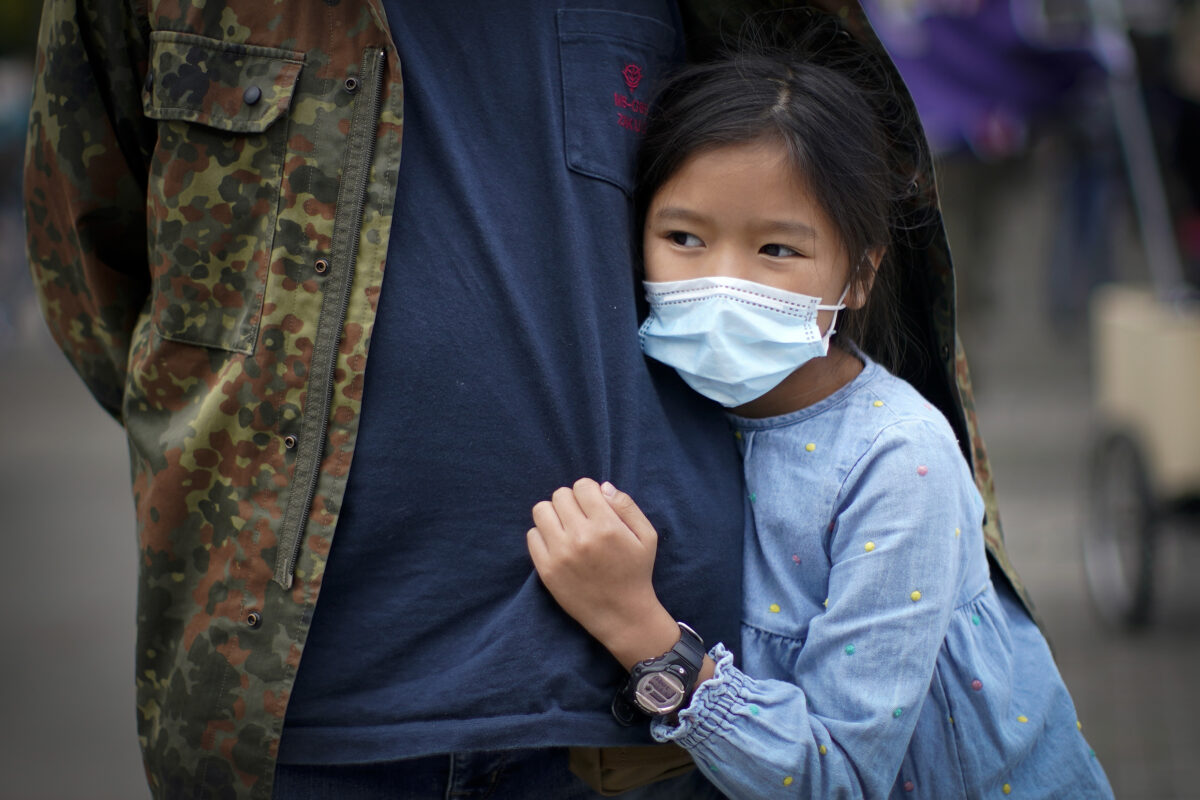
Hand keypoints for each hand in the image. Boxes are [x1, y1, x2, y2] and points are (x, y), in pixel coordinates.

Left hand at [527, 478, 680, 668]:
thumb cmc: (636, 572)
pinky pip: (532, 535)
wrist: (621, 614)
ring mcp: (560, 554)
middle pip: (560, 495)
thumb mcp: (646, 536)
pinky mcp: (546, 570)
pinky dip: (543, 535)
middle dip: (571, 502)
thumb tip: (601, 486)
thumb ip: (626, 506)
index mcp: (606, 526)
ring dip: (554, 514)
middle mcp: (580, 537)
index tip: (594, 506)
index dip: (589, 492)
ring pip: (541, 510)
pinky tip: (558, 544)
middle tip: (581, 518)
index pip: (582, 486)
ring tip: (566, 528)